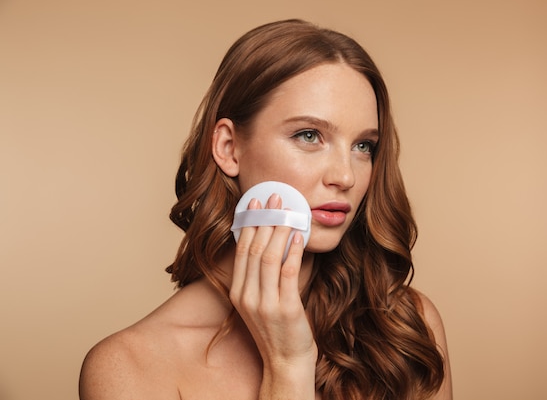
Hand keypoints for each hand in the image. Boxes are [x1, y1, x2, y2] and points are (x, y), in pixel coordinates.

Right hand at [229, 193, 317, 375]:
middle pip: (254, 249)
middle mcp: (247, 297)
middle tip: (274, 197)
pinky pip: (288, 273)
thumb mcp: (260, 301)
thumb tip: (274, 242)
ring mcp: (265, 304)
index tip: (254, 203)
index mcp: (238, 293)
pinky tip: (298, 236)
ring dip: (279, 230)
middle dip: (264, 219)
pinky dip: (292, 252)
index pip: (241, 251)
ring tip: (287, 210)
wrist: (285, 362)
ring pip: (269, 258)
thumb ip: (262, 276)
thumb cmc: (277, 329)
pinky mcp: (286, 309)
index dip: (248, 224)